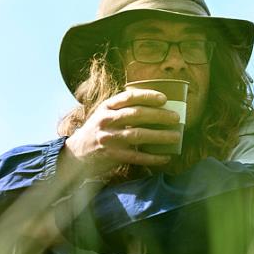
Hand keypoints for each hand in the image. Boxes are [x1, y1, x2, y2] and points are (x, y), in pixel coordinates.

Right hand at [62, 87, 179, 178]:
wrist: (77, 153)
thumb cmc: (98, 130)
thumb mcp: (104, 114)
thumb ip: (122, 109)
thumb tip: (156, 106)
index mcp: (106, 107)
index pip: (129, 97)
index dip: (148, 96)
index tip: (164, 98)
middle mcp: (106, 121)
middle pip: (137, 115)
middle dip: (159, 115)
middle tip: (176, 118)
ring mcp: (109, 139)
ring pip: (138, 135)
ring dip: (160, 136)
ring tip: (176, 136)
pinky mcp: (112, 155)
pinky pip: (136, 156)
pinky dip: (153, 157)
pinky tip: (166, 156)